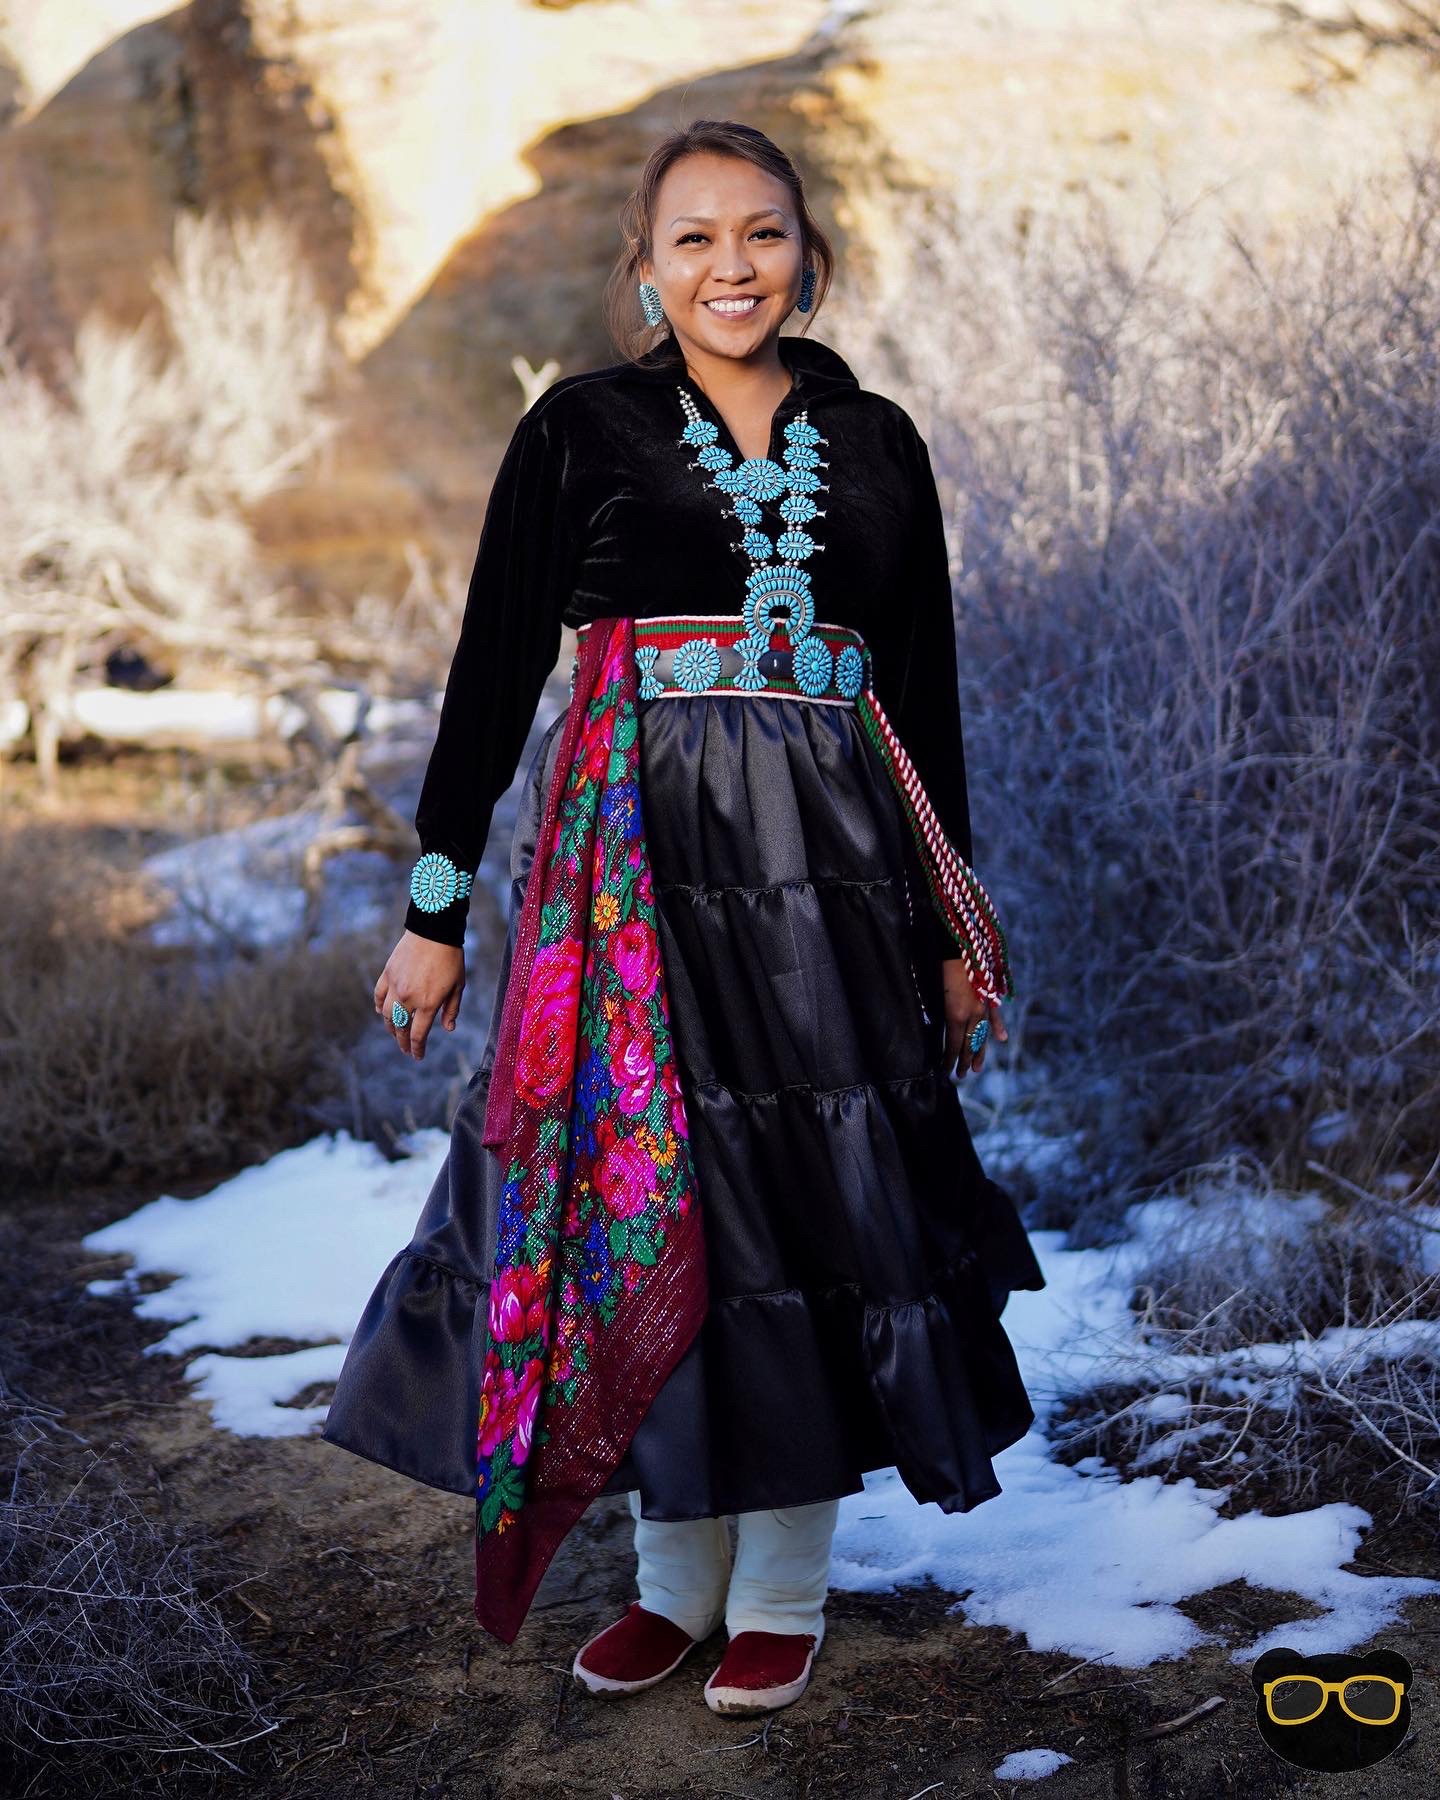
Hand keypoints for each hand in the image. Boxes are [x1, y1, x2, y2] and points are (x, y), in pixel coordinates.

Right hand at [374, 931, 465, 1060]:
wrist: (434, 930)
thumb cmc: (451, 958)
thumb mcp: (458, 985)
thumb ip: (452, 1009)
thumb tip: (448, 1029)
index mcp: (428, 1003)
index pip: (418, 1035)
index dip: (417, 1049)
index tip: (417, 1056)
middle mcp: (409, 998)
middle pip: (400, 1028)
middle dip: (402, 1042)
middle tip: (405, 1049)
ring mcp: (396, 986)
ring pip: (386, 1014)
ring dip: (390, 1027)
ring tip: (394, 1032)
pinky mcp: (388, 973)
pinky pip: (379, 995)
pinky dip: (379, 1006)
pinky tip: (382, 1012)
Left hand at [939, 958, 1007, 1079]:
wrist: (960, 943)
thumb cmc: (941, 968)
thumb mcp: (935, 994)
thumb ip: (942, 1013)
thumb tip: (942, 1029)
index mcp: (955, 1015)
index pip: (952, 1045)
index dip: (949, 1060)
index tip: (944, 1071)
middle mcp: (972, 1014)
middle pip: (968, 1044)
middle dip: (963, 1061)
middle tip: (960, 1075)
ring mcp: (983, 1005)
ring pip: (982, 1034)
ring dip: (979, 1052)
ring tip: (976, 1068)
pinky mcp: (988, 995)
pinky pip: (994, 1015)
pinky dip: (997, 1027)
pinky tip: (1001, 1039)